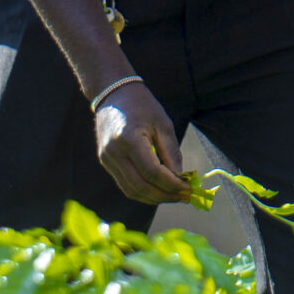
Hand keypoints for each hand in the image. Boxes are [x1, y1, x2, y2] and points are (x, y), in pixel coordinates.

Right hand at [94, 82, 190, 204]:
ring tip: (174, 197)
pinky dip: (142, 192)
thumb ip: (171, 151)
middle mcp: (114, 154)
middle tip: (184, 197)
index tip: (188, 188)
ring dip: (154, 198)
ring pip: (131, 190)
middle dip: (164, 195)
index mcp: (129, 140)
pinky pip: (125, 184)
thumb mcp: (163, 123)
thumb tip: (180, 177)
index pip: (152, 173)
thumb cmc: (142, 105)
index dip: (171, 184)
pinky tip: (158, 191)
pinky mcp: (105, 163)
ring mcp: (107, 160)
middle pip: (140, 186)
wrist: (113, 95)